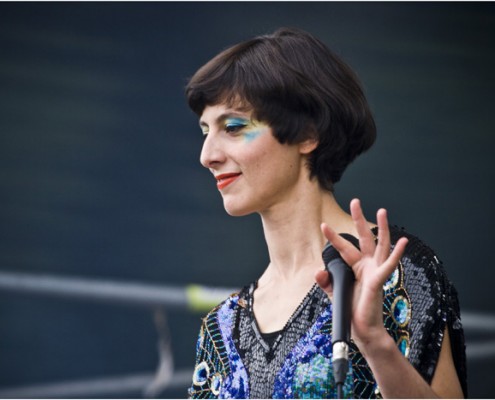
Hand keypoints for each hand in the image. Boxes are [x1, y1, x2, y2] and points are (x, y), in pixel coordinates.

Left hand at [315, 198, 407, 351]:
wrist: (363, 330)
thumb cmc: (352, 311)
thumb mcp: (335, 293)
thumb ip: (326, 282)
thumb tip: (317, 271)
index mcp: (356, 267)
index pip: (344, 247)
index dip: (333, 237)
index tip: (323, 225)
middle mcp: (367, 265)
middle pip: (364, 237)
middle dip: (359, 219)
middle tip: (355, 201)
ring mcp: (375, 271)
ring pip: (380, 245)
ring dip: (382, 228)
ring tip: (382, 211)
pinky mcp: (379, 280)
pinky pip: (389, 265)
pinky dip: (396, 253)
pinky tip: (403, 241)